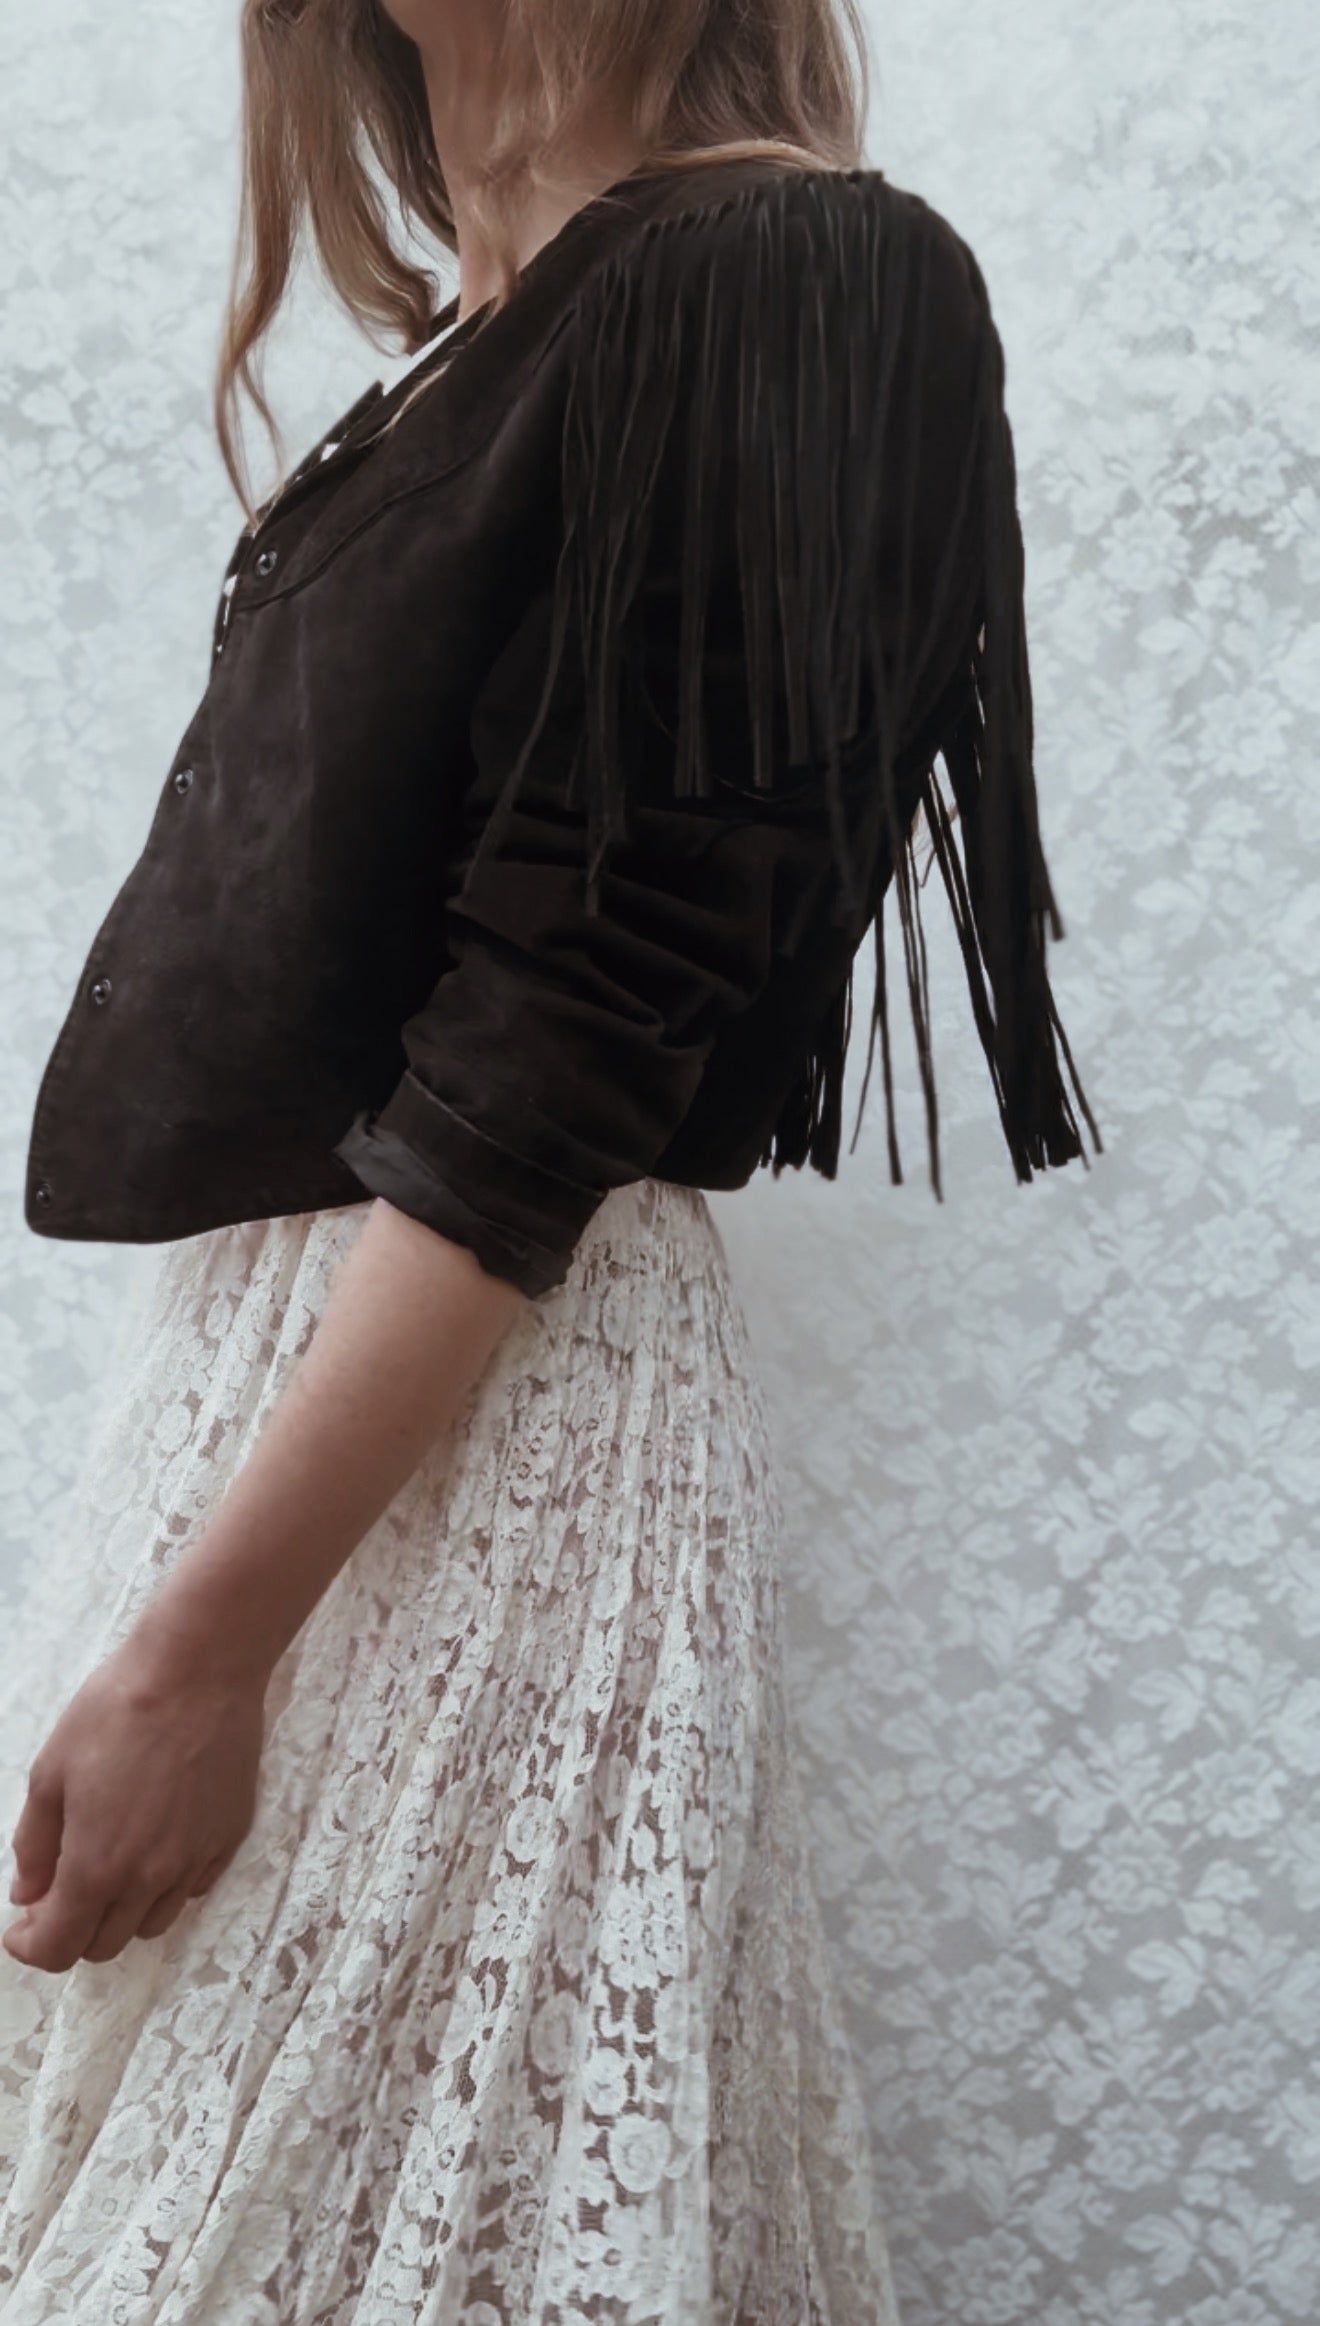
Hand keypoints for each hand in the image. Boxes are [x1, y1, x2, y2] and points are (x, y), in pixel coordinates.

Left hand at [3, 1627, 266, 1975]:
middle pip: (106, 1944)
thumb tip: (28, 1894)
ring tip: (109, 1867)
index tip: (22, 1927)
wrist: (199, 1670)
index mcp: (97, 1866)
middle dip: (73, 1930)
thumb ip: (34, 1844)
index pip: (61, 1948)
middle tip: (59, 1891)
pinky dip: (165, 1886)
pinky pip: (192, 1888)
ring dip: (121, 1913)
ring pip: (153, 1923)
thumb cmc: (116, 1710)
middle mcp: (150, 1878)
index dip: (33, 1947)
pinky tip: (154, 1845)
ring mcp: (196, 1860)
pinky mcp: (229, 1837)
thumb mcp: (51, 1771)